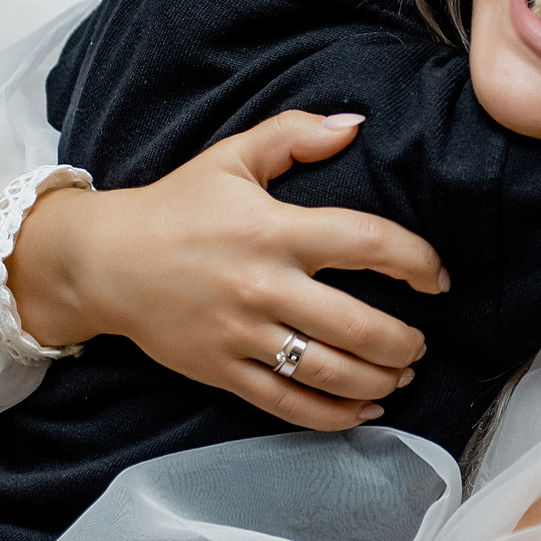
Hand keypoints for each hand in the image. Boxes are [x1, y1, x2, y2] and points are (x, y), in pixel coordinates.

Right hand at [7, 111, 445, 431]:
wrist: (103, 261)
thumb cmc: (175, 207)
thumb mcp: (232, 157)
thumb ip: (295, 135)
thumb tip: (356, 124)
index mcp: (274, 229)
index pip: (367, 242)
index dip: (417, 261)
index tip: (437, 276)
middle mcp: (263, 286)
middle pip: (358, 325)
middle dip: (405, 340)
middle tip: (422, 340)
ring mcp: (243, 335)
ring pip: (328, 373)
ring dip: (379, 379)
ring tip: (402, 373)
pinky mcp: (223, 371)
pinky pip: (288, 404)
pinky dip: (334, 416)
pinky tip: (365, 409)